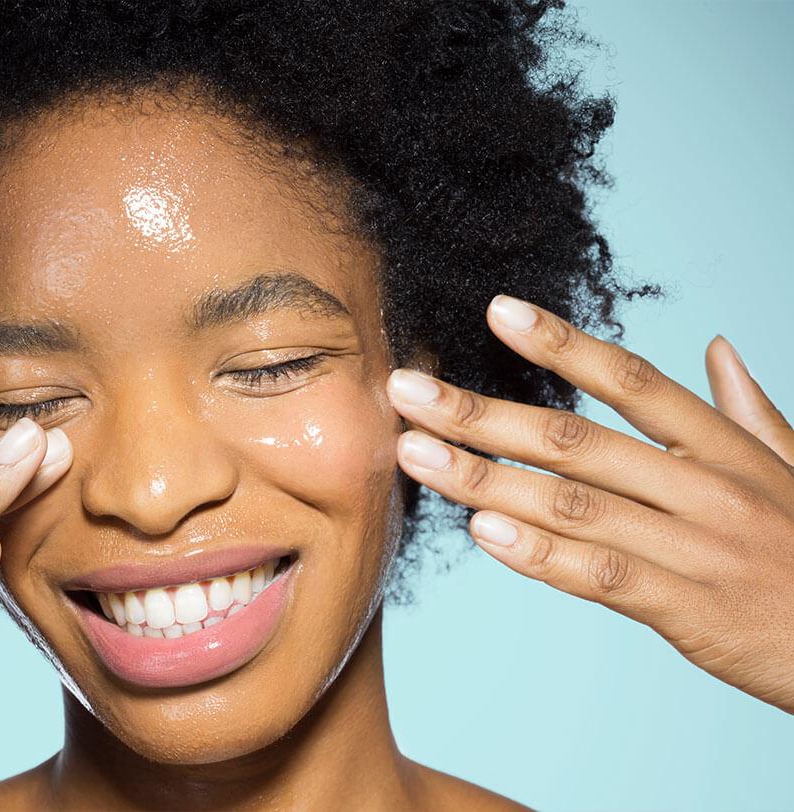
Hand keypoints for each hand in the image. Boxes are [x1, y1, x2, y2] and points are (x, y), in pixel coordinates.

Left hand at [386, 295, 793, 712]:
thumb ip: (750, 409)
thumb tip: (717, 347)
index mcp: (723, 445)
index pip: (630, 379)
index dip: (560, 343)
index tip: (496, 310)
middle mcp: (703, 485)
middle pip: (575, 439)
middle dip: (481, 412)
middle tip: (406, 390)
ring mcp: (694, 546)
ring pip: (571, 503)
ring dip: (483, 477)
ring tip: (414, 454)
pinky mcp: (687, 607)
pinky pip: (599, 573)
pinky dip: (538, 553)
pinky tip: (481, 530)